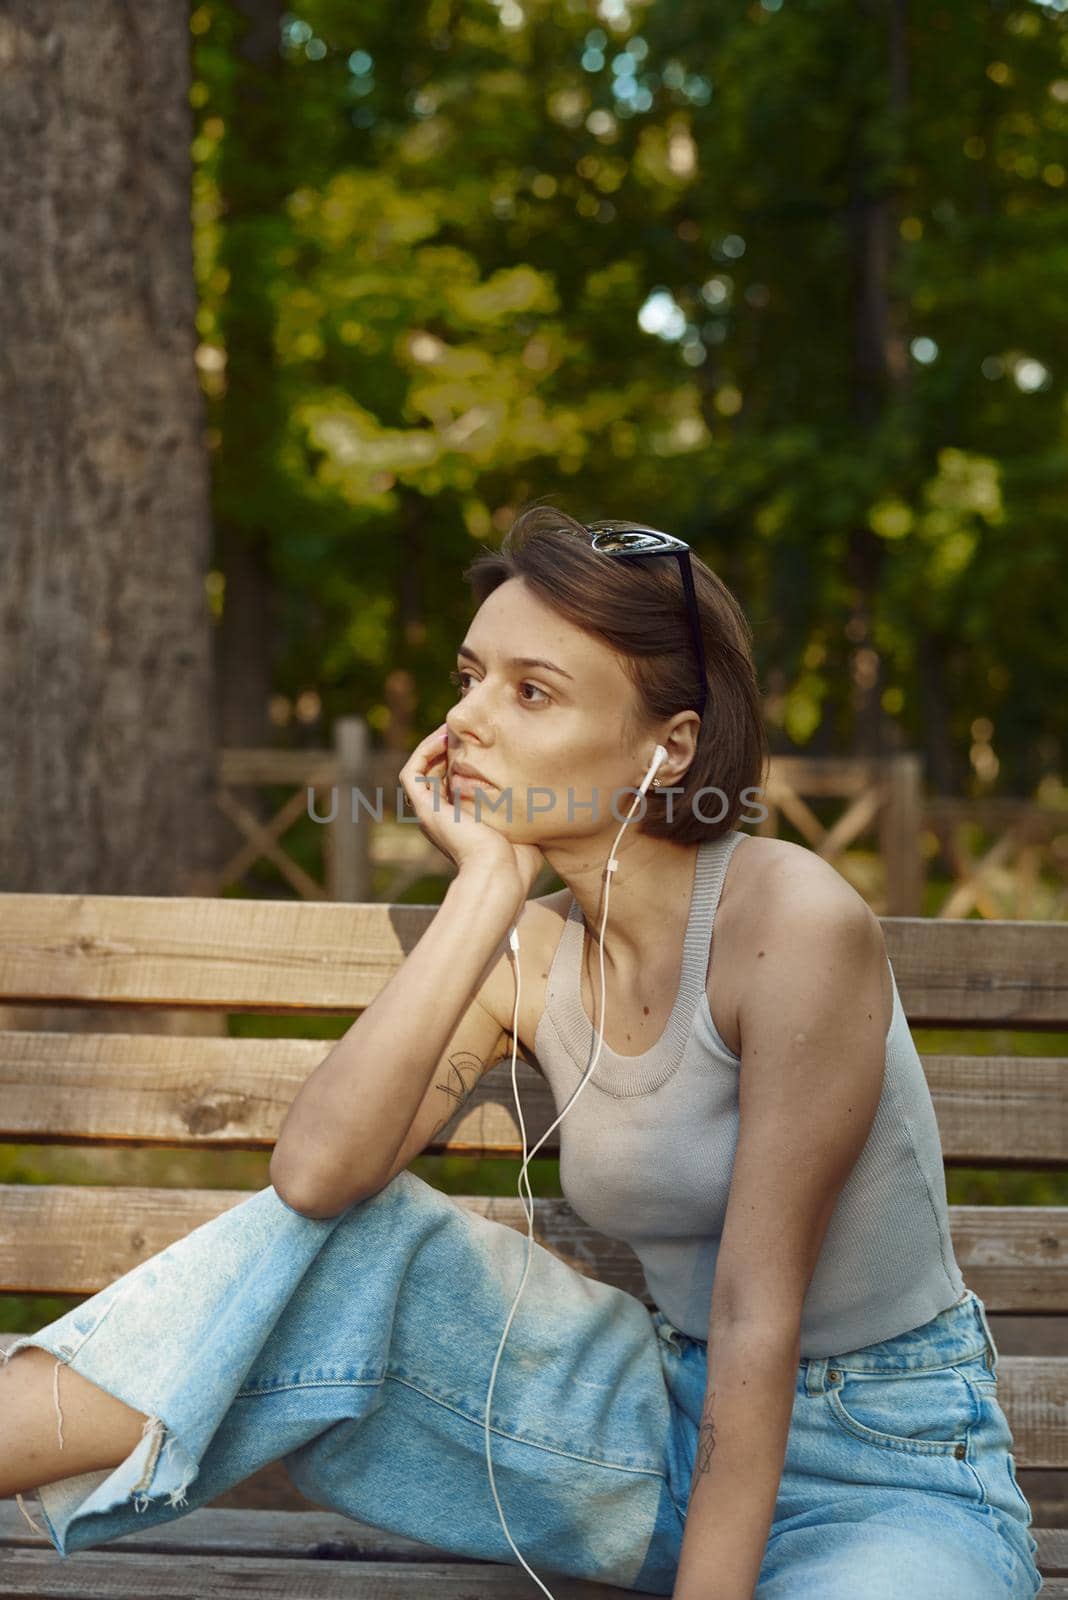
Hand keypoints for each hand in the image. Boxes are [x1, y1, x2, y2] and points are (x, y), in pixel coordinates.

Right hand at [398, 724, 545, 902]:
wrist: (502, 874)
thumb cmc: (519, 860)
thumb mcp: (523, 825)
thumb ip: (525, 808)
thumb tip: (547, 792)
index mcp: (462, 824)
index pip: (454, 785)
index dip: (464, 762)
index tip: (482, 743)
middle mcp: (442, 819)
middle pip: (436, 775)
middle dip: (449, 750)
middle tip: (466, 731)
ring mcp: (431, 815)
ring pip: (421, 772)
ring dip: (434, 747)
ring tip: (453, 729)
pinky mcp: (426, 810)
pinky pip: (411, 774)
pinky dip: (423, 753)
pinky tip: (443, 738)